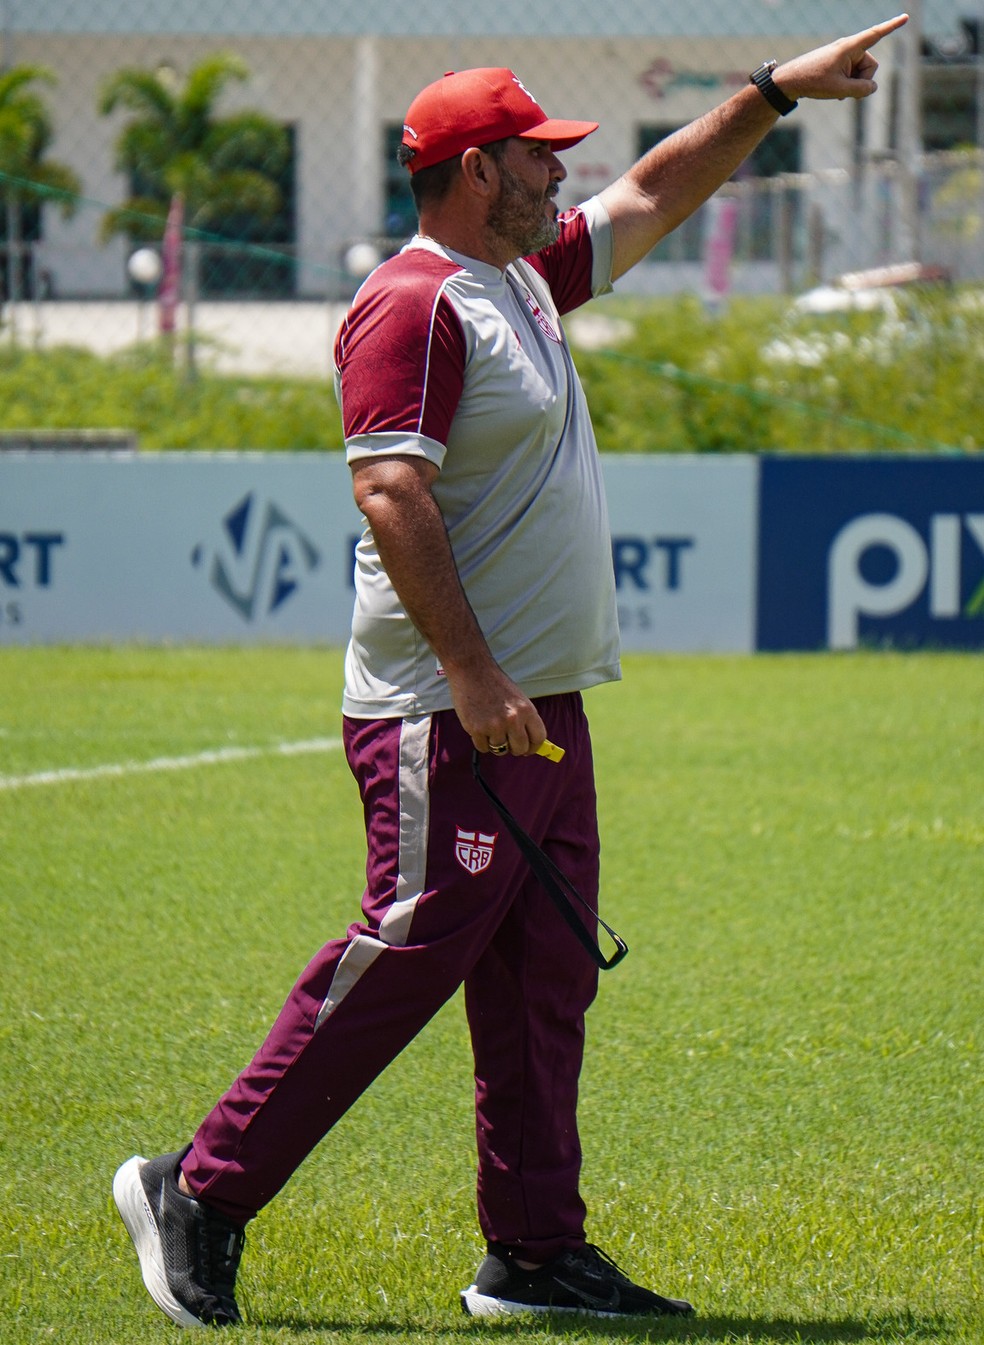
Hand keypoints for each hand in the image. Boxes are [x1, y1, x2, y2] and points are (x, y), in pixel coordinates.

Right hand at [445, 663, 546, 756]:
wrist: (472, 670)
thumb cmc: (495, 684)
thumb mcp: (518, 699)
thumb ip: (525, 720)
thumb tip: (530, 743)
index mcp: (527, 710)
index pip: (539, 738)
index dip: (534, 747)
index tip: (528, 749)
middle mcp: (513, 720)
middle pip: (520, 749)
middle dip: (514, 748)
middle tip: (507, 742)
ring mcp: (494, 726)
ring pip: (500, 750)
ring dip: (495, 742)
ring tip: (489, 726)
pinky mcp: (476, 729)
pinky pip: (483, 748)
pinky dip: (481, 741)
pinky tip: (479, 726)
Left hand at [775, 13, 908, 103]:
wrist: (790, 81)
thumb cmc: (812, 81)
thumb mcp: (839, 90)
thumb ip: (861, 90)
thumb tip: (873, 88)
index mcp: (850, 47)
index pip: (875, 34)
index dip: (892, 27)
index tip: (906, 17)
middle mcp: (849, 48)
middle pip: (870, 66)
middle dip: (862, 81)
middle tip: (845, 92)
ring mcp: (844, 56)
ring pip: (862, 74)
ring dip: (853, 86)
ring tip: (837, 92)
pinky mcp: (840, 64)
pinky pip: (853, 76)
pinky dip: (848, 85)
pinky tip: (836, 93)